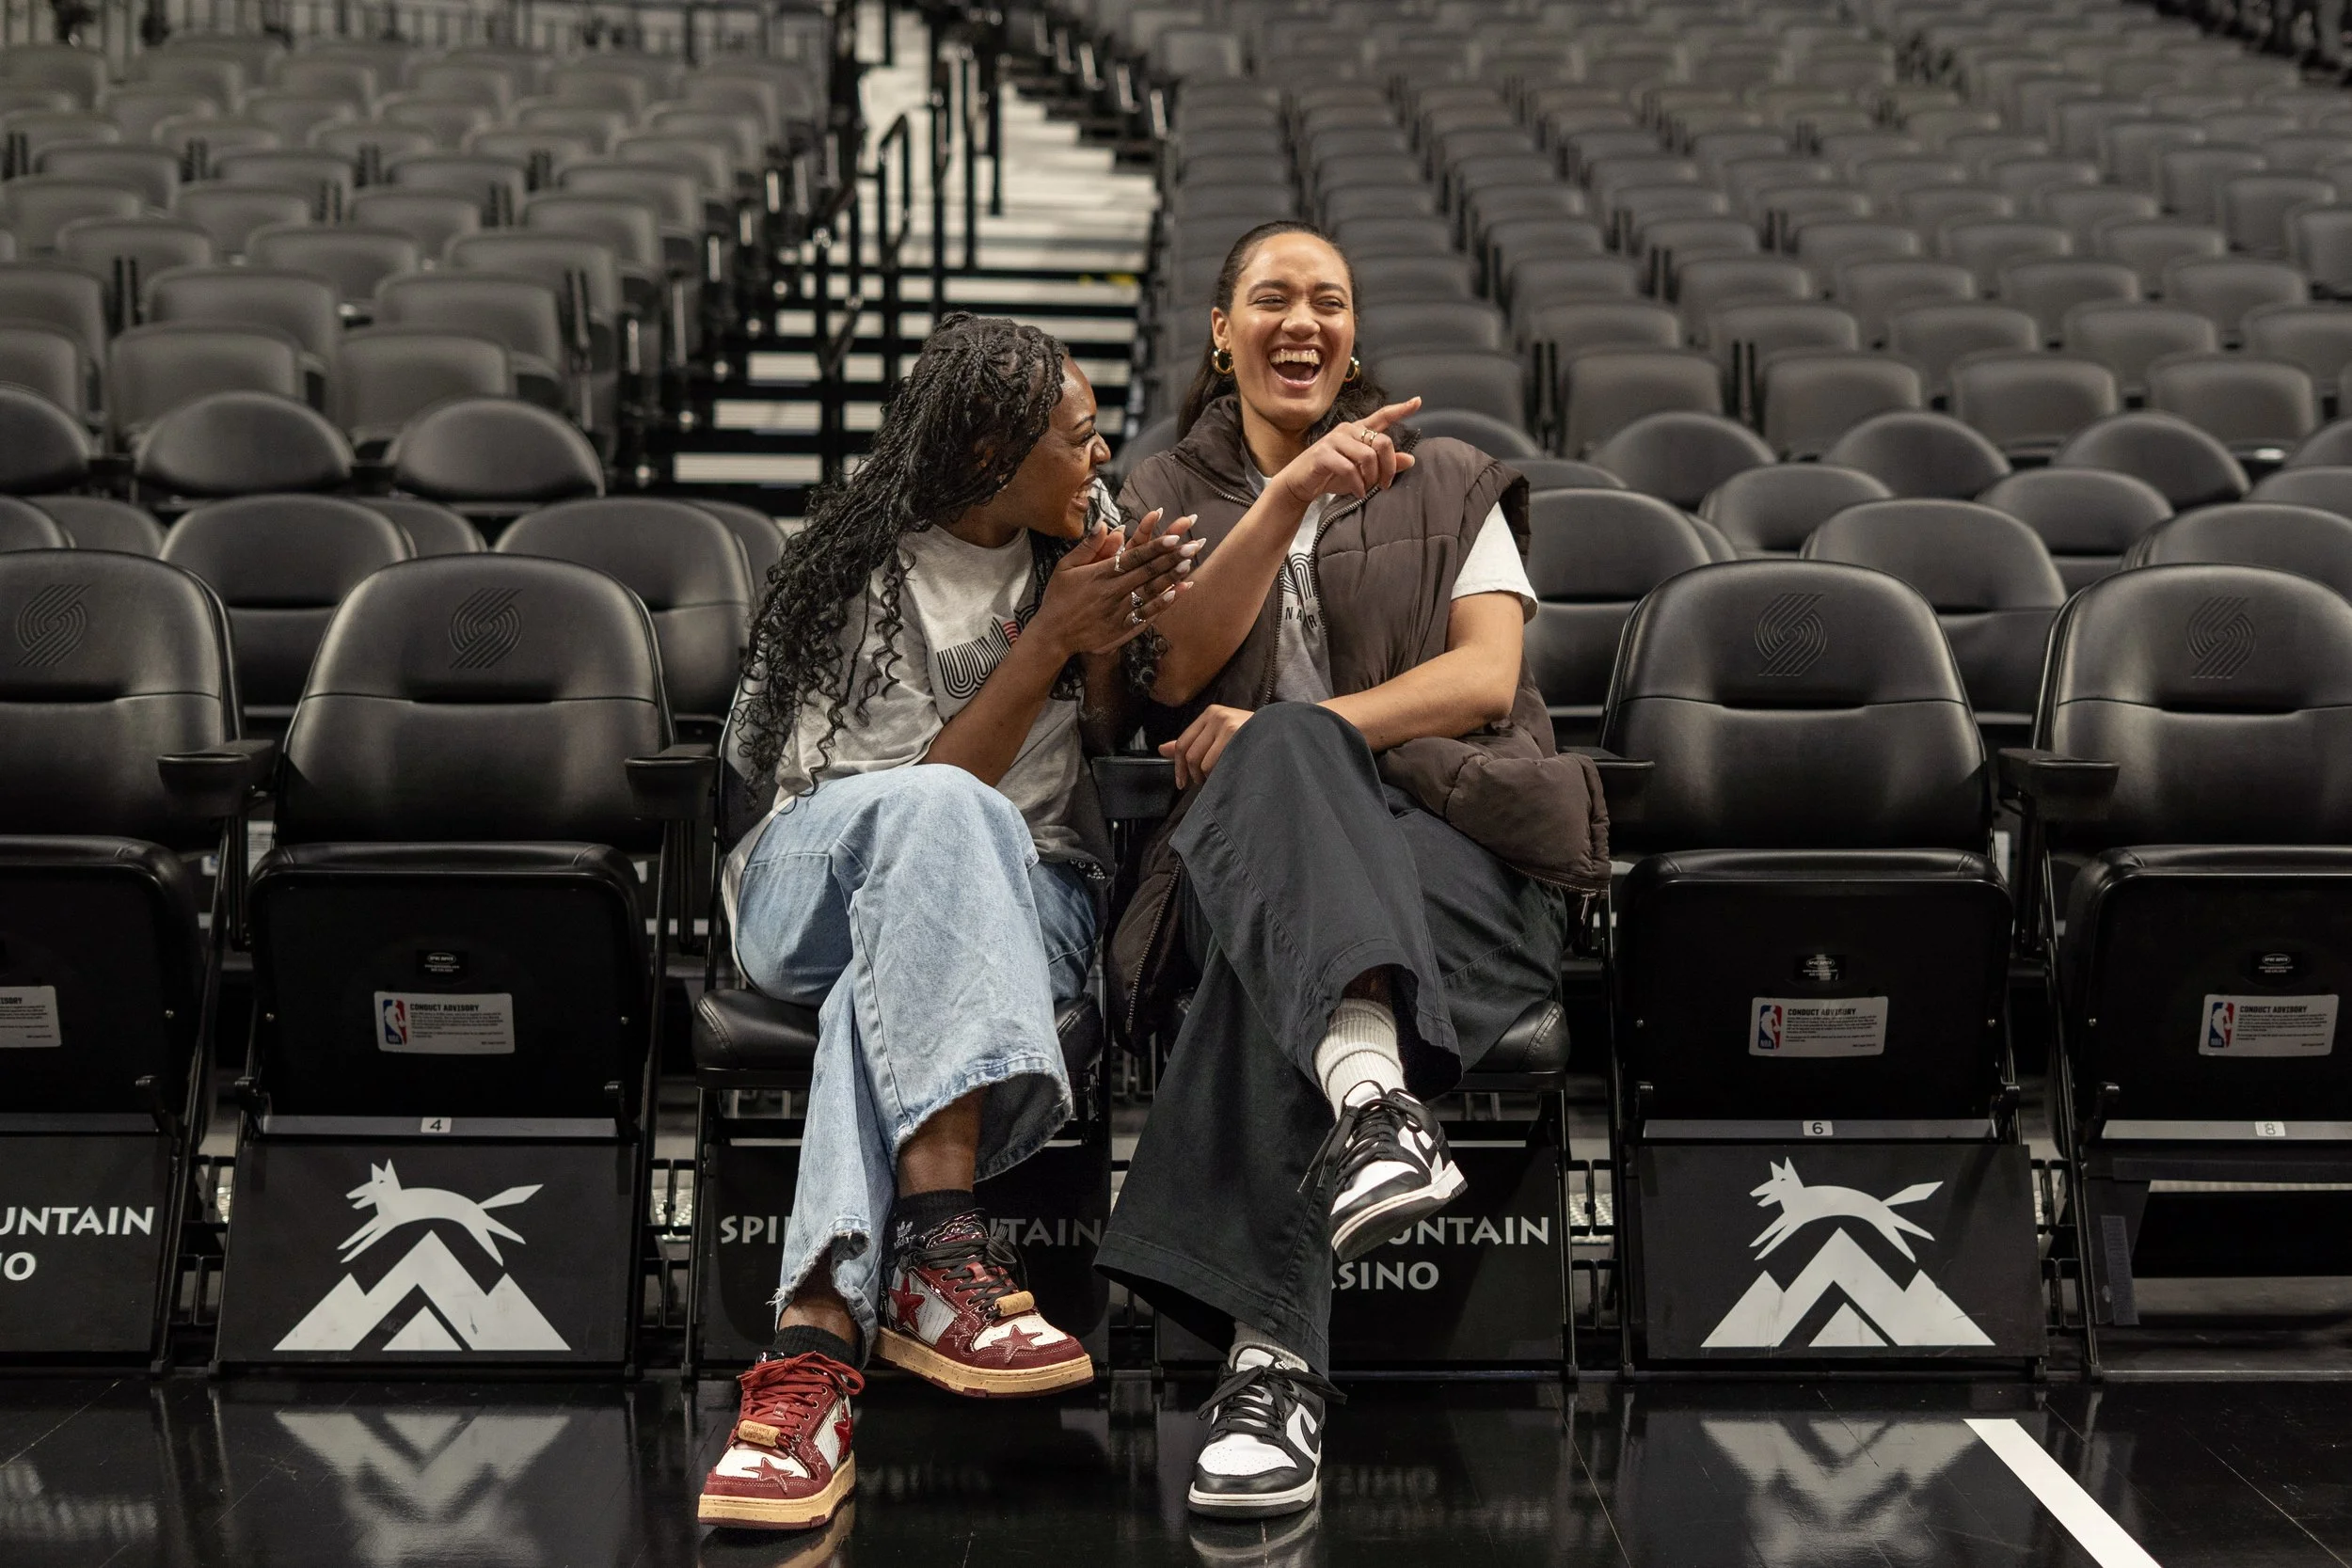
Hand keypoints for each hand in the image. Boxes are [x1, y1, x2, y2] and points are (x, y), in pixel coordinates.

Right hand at [1030, 508, 1200, 657]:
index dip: (1155, 547)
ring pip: (1150, 591)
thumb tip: (1106, 524)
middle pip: (1148, 571)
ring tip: (1190, 564)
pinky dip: (1161, 604)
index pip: (1133, 556)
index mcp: (1100, 573)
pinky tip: (1176, 593)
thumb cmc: (1058, 598)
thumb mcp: (1065, 567)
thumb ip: (1088, 546)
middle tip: (1193, 545)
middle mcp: (1112, 590)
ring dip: (1171, 577)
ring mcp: (1118, 610)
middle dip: (1172, 558)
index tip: (1174, 536)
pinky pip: (1145, 614)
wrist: (1053, 635)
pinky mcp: (1121, 627)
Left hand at [1158, 704, 1250, 789]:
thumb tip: (1162, 749)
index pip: (1183, 742)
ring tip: (1222, 777)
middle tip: (1205, 783)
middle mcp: (1216, 715)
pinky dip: (1218, 775)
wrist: (1283, 733)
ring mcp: (1225, 723)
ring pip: (1201, 761)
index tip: (1181, 783)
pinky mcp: (1234, 732)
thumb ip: (1194, 743)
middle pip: (1190, 753)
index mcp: (1210, 714)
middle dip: (1194, 774)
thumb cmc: (1252, 739)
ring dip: (1208, 777)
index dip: (1179, 766)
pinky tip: (1230, 774)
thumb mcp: (1220, 736)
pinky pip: (1214, 763)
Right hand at [1271, 397, 1420, 508]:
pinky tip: (1358, 492)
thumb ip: (1384, 464)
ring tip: (1367, 489)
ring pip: (1368, 456)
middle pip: (1382, 442)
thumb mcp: (1362, 471)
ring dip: (1372, 477)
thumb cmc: (1331, 475)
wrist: (1300, 484)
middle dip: (1389, 466)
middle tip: (1385, 484)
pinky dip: (1357, 484)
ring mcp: (1334, 441)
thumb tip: (1411, 459)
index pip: (1382, 416)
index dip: (1400, 409)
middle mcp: (1347, 430)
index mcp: (1358, 431)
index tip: (1417, 401)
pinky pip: (1349, 469)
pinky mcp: (1323, 454)